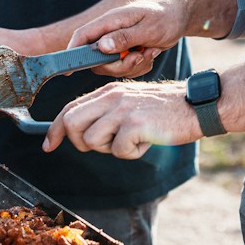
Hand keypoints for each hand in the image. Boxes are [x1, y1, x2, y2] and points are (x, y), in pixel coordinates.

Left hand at [44, 81, 200, 158]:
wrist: (195, 105)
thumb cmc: (164, 110)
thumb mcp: (130, 102)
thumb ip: (106, 112)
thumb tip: (82, 133)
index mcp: (108, 91)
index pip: (70, 108)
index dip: (55, 129)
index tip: (48, 145)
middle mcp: (112, 97)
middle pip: (73, 123)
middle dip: (80, 142)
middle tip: (104, 145)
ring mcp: (123, 109)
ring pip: (92, 140)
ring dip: (110, 149)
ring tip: (132, 140)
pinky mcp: (135, 124)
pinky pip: (118, 150)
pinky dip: (132, 153)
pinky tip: (146, 141)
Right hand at [69, 0, 187, 77]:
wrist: (180, 16)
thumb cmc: (165, 17)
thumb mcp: (148, 28)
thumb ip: (124, 37)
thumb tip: (101, 47)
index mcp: (110, 21)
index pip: (82, 36)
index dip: (71, 52)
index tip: (67, 70)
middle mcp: (110, 32)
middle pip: (97, 60)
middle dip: (118, 65)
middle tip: (139, 56)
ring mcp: (117, 42)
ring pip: (112, 67)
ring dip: (132, 66)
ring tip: (149, 51)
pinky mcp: (126, 51)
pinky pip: (125, 69)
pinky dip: (139, 66)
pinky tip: (151, 53)